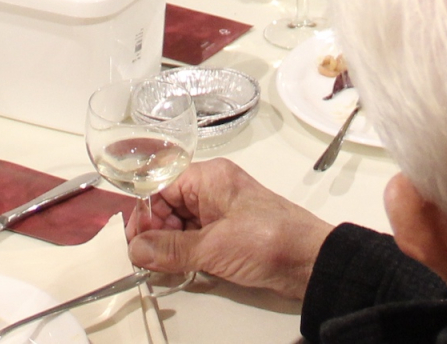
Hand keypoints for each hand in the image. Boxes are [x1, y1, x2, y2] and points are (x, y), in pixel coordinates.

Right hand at [125, 159, 333, 299]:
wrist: (311, 263)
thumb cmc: (274, 240)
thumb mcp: (214, 247)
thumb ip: (172, 250)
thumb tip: (139, 249)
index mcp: (210, 179)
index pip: (161, 186)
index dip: (144, 213)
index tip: (135, 241)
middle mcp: (213, 191)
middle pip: (168, 205)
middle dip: (155, 231)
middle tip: (147, 258)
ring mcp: (221, 214)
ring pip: (180, 224)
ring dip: (168, 245)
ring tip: (161, 266)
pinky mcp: (228, 235)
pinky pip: (194, 239)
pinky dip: (183, 253)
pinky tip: (178, 268)